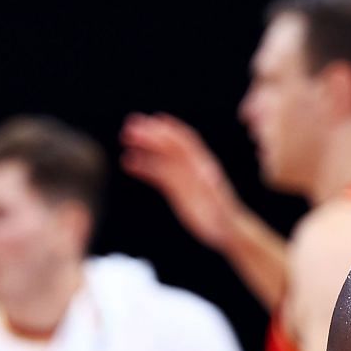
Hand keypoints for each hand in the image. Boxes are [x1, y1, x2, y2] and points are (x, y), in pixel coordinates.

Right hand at [121, 114, 246, 250]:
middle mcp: (193, 167)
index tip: (154, 120)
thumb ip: (212, 191)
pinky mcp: (176, 186)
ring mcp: (183, 175)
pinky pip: (157, 172)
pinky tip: (129, 162)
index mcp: (204, 167)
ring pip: (161, 156)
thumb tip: (209, 176)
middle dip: (152, 133)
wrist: (225, 229)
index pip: (185, 143)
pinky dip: (143, 165)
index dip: (171, 130)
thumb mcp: (219, 207)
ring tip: (126, 138)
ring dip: (145, 145)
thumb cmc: (224, 220)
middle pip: (170, 144)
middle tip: (131, 126)